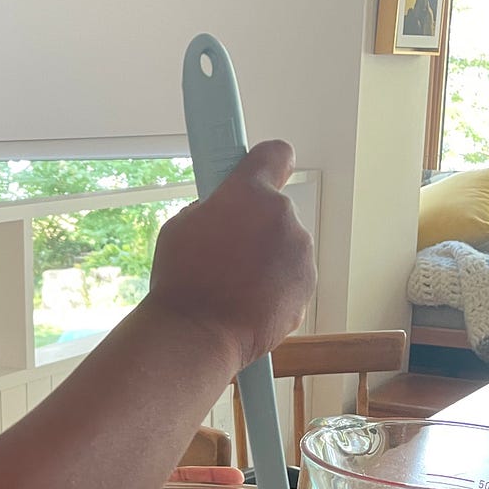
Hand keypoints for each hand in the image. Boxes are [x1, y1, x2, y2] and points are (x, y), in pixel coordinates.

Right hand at [146, 140, 315, 370]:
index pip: (275, 154)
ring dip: (267, 259)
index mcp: (250, 193)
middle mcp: (283, 216)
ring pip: (285, 246)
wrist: (198, 334)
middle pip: (275, 211)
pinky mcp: (308, 285)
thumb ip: (211, 210)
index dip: (268, 165)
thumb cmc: (182, 281)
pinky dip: (276, 287)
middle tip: (226, 254)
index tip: (260, 176)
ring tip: (234, 286)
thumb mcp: (180, 227)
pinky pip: (292, 277)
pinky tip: (248, 303)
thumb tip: (223, 214)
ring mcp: (300, 252)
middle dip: (256, 227)